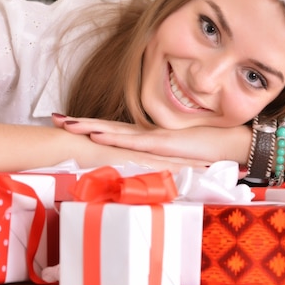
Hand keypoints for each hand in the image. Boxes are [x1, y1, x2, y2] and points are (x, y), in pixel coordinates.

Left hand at [52, 115, 251, 164]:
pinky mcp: (163, 144)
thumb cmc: (205, 150)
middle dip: (80, 122)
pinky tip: (97, 135)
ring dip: (90, 127)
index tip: (67, 121)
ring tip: (67, 124)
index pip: (112, 129)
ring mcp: (154, 137)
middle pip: (108, 126)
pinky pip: (134, 142)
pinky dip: (114, 138)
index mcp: (146, 138)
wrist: (229, 144)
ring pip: (116, 131)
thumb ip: (157, 160)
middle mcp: (146, 134)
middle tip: (55, 118)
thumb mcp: (174, 158)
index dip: (89, 125)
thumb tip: (140, 166)